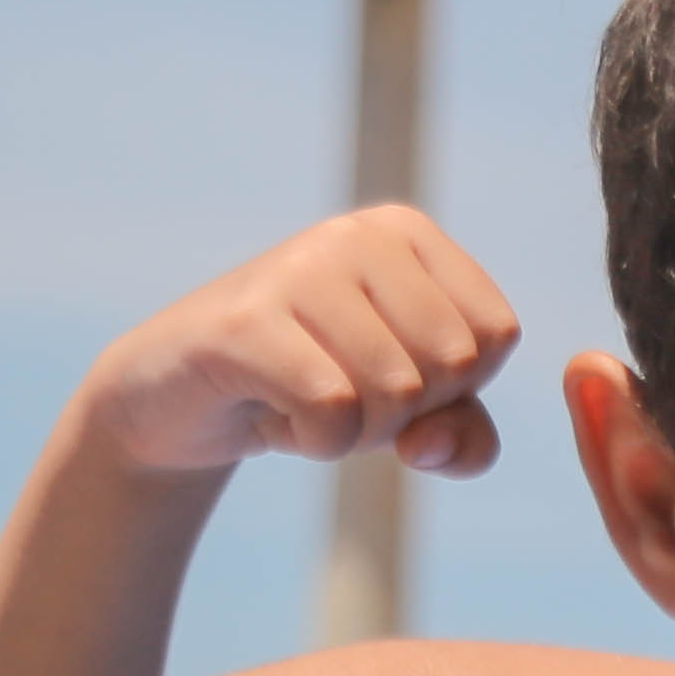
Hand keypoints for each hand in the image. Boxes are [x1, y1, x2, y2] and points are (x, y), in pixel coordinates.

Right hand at [68, 205, 522, 482]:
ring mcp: (297, 268)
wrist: (178, 401)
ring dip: (354, 432)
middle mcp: (355, 233)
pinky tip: (274, 416)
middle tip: (338, 393)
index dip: (454, 386)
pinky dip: (316, 442)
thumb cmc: (311, 393)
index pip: (496, 334)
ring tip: (301, 401)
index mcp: (405, 232)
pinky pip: (334, 411)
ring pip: (395, 393)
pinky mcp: (246, 322)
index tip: (386, 373)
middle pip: (451, 366)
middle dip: (403, 413)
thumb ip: (463, 435)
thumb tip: (434, 443)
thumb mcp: (409, 418)